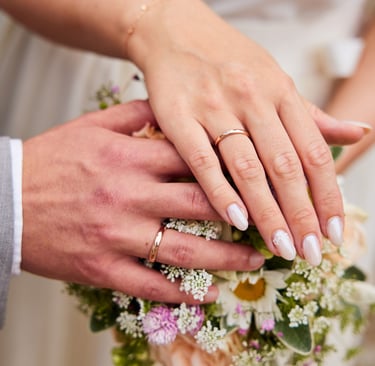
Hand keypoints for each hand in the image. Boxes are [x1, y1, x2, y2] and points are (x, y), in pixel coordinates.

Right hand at [21, 101, 264, 303]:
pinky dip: (183, 293)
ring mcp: (117, 236)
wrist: (6, 199)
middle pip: (199, 205)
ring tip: (254, 260)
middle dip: (241, 214)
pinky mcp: (102, 268)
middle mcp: (129, 196)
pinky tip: (209, 294)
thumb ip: (136, 116)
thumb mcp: (92, 126)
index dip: (233, 169)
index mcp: (130, 158)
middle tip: (270, 221)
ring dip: (225, 258)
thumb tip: (172, 107)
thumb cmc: (52, 160)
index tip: (259, 178)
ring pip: (184, 251)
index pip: (195, 161)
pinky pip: (150, 284)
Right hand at [127, 0, 365, 264]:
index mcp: (281, 92)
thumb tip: (357, 133)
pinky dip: (220, 191)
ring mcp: (215, 109)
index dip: (327, 195)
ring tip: (281, 247)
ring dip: (267, 212)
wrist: (176, 33)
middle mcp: (253, 99)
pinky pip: (203, 160)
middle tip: (310, 252)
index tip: (333, 232)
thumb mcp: (276, 80)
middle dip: (301, 214)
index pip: (313, 152)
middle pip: (285, 166)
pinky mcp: (179, 117)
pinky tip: (236, 219)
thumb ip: (312, 115)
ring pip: (248, 168)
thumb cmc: (228, 61)